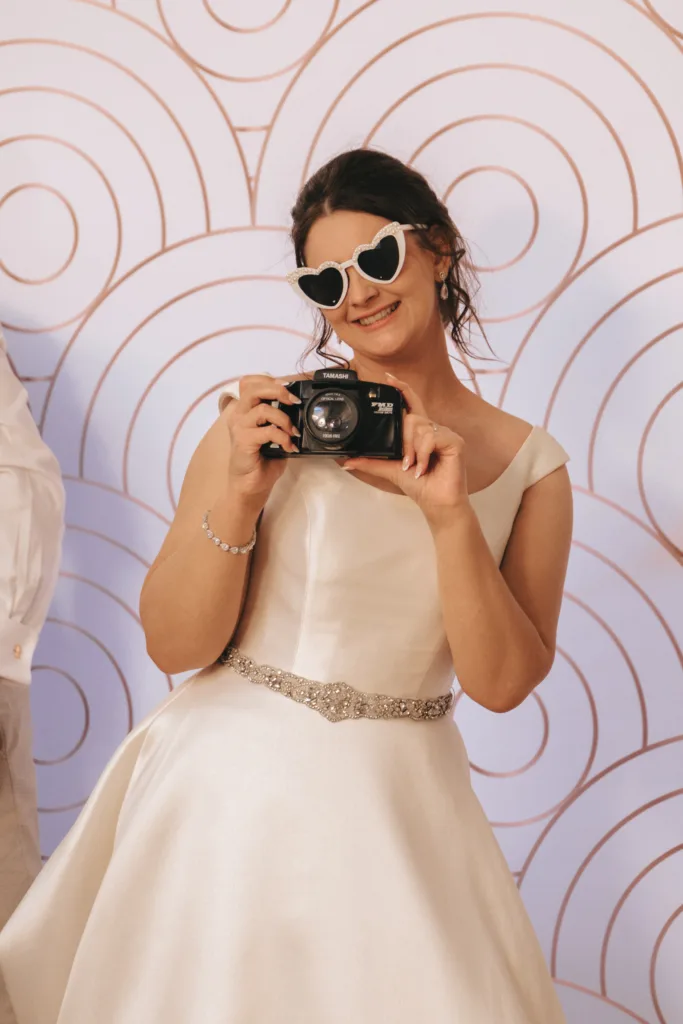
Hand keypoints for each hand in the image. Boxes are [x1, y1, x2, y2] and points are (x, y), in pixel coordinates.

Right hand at [224, 374, 300, 508]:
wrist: (251, 486)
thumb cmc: (263, 461)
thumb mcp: (274, 434)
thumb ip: (280, 418)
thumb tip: (299, 408)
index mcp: (244, 410)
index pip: (249, 382)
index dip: (269, 380)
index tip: (289, 387)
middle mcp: (239, 416)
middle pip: (253, 388)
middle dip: (278, 390)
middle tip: (295, 401)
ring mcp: (239, 428)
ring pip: (263, 409)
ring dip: (285, 419)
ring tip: (293, 432)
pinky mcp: (243, 441)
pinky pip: (268, 431)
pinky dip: (284, 437)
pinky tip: (289, 447)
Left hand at [340, 373, 469, 523]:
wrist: (437, 504)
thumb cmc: (420, 486)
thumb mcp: (390, 470)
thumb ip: (370, 461)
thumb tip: (346, 460)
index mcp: (421, 433)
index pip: (412, 404)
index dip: (402, 390)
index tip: (387, 379)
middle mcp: (434, 430)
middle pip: (412, 417)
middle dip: (404, 441)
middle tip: (406, 462)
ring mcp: (446, 434)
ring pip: (420, 426)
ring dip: (413, 450)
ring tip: (415, 466)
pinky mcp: (456, 442)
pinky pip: (432, 437)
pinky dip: (424, 453)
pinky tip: (425, 467)